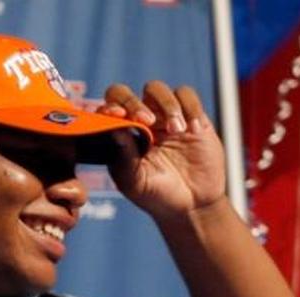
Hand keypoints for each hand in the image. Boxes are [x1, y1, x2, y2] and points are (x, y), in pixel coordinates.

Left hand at [97, 81, 226, 221]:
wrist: (191, 205)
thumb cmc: (156, 195)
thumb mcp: (135, 181)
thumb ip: (123, 156)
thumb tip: (114, 128)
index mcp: (120, 135)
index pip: (107, 109)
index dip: (111, 106)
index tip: (117, 115)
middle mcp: (139, 122)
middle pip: (126, 93)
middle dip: (133, 102)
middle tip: (147, 120)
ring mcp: (164, 117)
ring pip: (157, 89)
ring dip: (166, 105)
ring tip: (177, 130)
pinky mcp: (190, 116)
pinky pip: (187, 95)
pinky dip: (190, 107)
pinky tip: (192, 129)